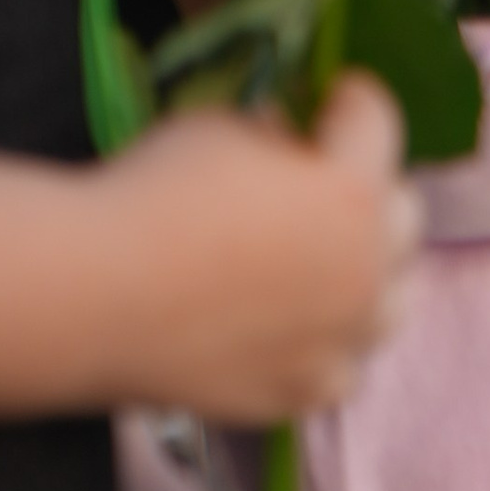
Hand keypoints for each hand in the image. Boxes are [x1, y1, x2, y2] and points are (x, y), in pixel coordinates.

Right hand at [92, 75, 422, 421]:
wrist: (87, 296)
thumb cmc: (150, 194)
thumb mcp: (219, 128)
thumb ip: (274, 134)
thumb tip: (292, 141)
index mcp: (352, 191)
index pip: (377, 120)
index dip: (348, 100)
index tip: (329, 97)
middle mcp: (366, 269)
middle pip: (401, 215)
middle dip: (366, 188)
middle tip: (319, 182)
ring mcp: (339, 340)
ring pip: (390, 301)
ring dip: (365, 274)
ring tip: (320, 264)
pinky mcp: (301, 393)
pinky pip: (342, 366)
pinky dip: (327, 345)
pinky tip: (293, 330)